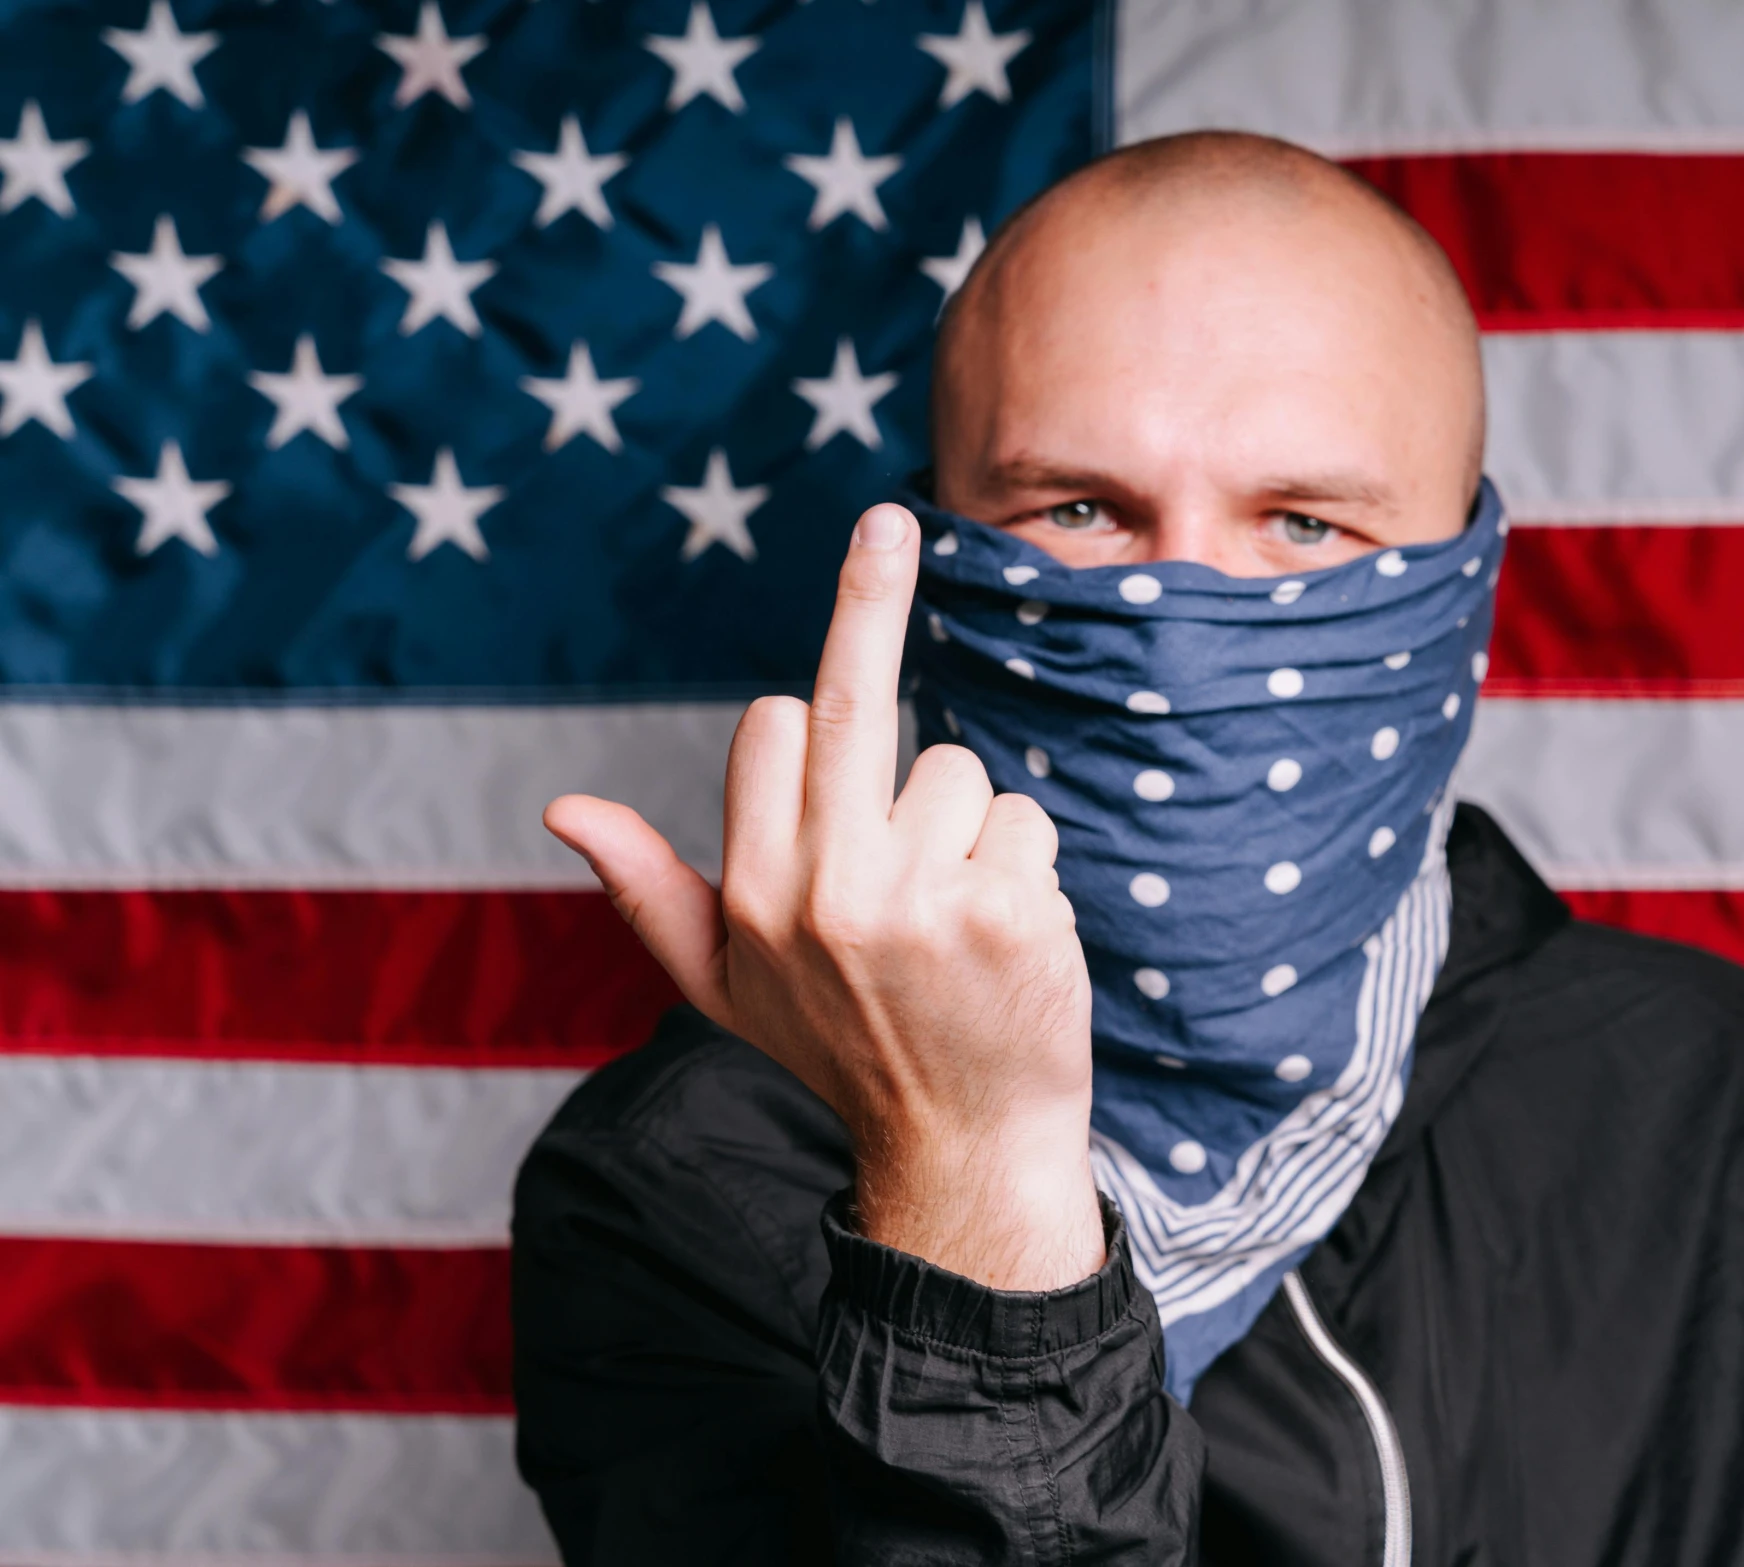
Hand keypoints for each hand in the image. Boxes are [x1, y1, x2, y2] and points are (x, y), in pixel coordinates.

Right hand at [545, 503, 1103, 1289]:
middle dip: (869, 589)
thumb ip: (648, 891)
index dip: (805, 728)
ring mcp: (917, 903)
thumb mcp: (724, 987)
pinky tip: (1007, 938)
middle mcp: (824, 895)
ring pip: (955, 770)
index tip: (818, 689)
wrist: (961, 1150)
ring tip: (955, 921)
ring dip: (967, 829)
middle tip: (886, 516)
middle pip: (849, 699)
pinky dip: (1026, 865)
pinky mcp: (1005, 912)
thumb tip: (560, 805)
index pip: (771, 725)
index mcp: (751, 896)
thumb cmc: (843, 1051)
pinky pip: (1022, 817)